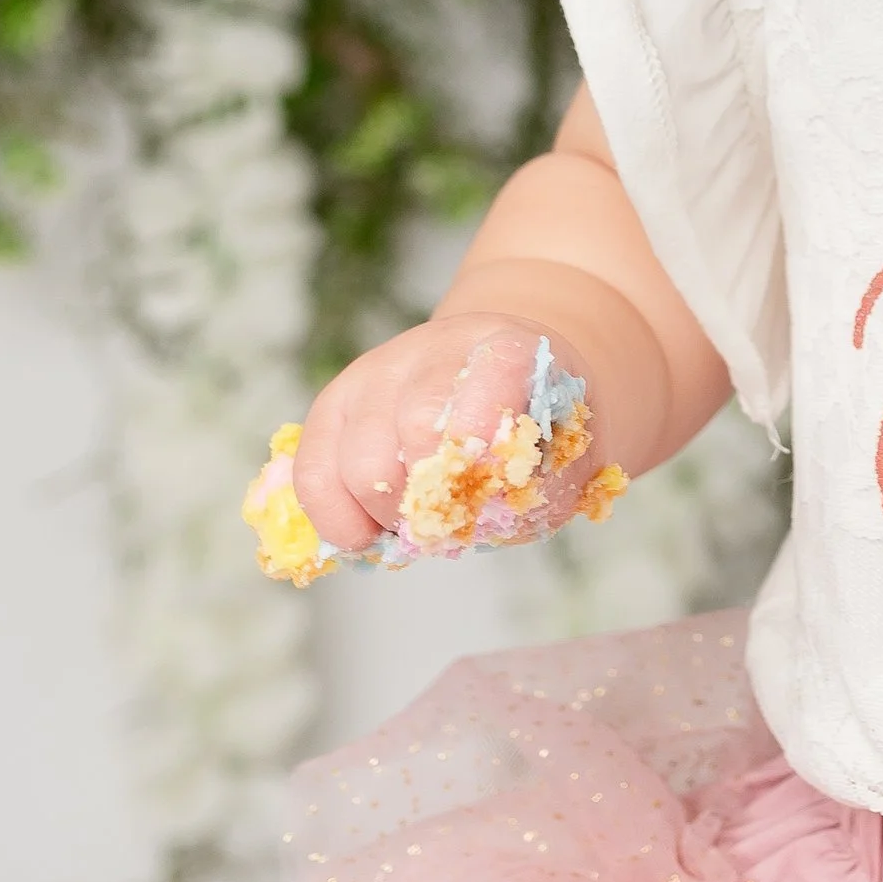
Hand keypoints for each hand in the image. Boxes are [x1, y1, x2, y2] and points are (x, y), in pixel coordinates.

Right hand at [291, 313, 602, 555]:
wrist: (497, 379)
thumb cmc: (536, 427)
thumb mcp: (570, 450)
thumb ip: (543, 483)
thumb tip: (485, 511)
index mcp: (508, 347)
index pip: (496, 370)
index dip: (486, 431)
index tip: (490, 481)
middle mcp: (434, 348)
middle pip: (417, 425)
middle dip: (435, 498)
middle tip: (452, 523)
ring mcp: (375, 371)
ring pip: (360, 460)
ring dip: (388, 515)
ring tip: (417, 524)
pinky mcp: (333, 403)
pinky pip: (313, 471)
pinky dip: (336, 518)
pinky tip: (366, 533)